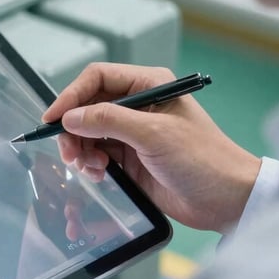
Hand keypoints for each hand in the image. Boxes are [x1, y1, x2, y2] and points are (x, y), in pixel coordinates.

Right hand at [43, 63, 261, 232]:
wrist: (225, 200)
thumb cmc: (204, 159)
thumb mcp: (153, 135)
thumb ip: (108, 121)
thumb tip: (70, 117)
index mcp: (148, 85)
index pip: (96, 78)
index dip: (71, 96)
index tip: (53, 117)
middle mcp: (137, 104)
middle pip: (86, 107)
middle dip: (73, 129)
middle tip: (69, 152)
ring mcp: (131, 131)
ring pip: (87, 132)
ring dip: (80, 150)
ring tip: (90, 167)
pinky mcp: (128, 156)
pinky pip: (95, 153)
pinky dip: (90, 164)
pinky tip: (100, 174)